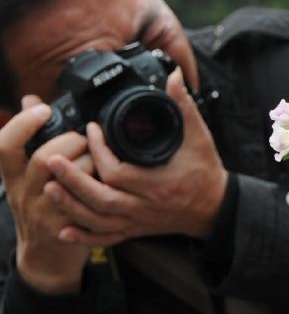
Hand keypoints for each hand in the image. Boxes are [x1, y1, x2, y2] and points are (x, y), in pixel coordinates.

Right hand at [0, 97, 95, 294]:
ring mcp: (45, 212)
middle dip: (71, 142)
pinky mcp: (66, 228)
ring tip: (100, 158)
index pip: (4, 145)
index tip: (42, 108)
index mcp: (14, 176)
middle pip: (44, 159)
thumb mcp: (27, 175)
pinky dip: (99, 187)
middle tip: (87, 138)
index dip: (21, 124)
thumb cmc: (42, 206)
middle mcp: (25, 193)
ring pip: (67, 180)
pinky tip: (109, 181)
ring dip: (89, 162)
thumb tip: (30, 100)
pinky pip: (85, 202)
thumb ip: (31, 137)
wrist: (45, 259)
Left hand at [44, 68, 228, 244]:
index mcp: (158, 183)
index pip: (118, 171)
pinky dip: (85, 236)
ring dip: (71, 205)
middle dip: (73, 180)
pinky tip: (64, 229)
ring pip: (98, 220)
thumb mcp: (199, 136)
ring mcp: (140, 220)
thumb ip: (184, 105)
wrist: (216, 207)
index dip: (98, 151)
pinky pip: (107, 237)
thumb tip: (174, 76)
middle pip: (100, 198)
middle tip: (52, 160)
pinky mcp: (137, 229)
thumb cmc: (206, 171)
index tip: (90, 130)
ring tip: (49, 186)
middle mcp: (146, 205)